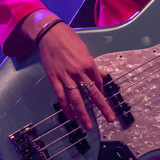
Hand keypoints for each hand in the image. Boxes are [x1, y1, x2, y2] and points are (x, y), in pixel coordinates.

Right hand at [26, 15, 116, 129]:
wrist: (50, 34)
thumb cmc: (68, 40)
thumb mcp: (84, 51)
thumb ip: (92, 66)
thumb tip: (101, 75)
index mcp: (88, 64)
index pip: (98, 83)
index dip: (100, 92)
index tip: (101, 98)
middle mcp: (79, 72)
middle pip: (92, 93)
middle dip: (102, 107)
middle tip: (110, 119)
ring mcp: (66, 77)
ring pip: (77, 99)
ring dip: (83, 114)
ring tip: (88, 125)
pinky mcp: (54, 79)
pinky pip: (62, 97)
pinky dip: (66, 108)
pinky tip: (71, 117)